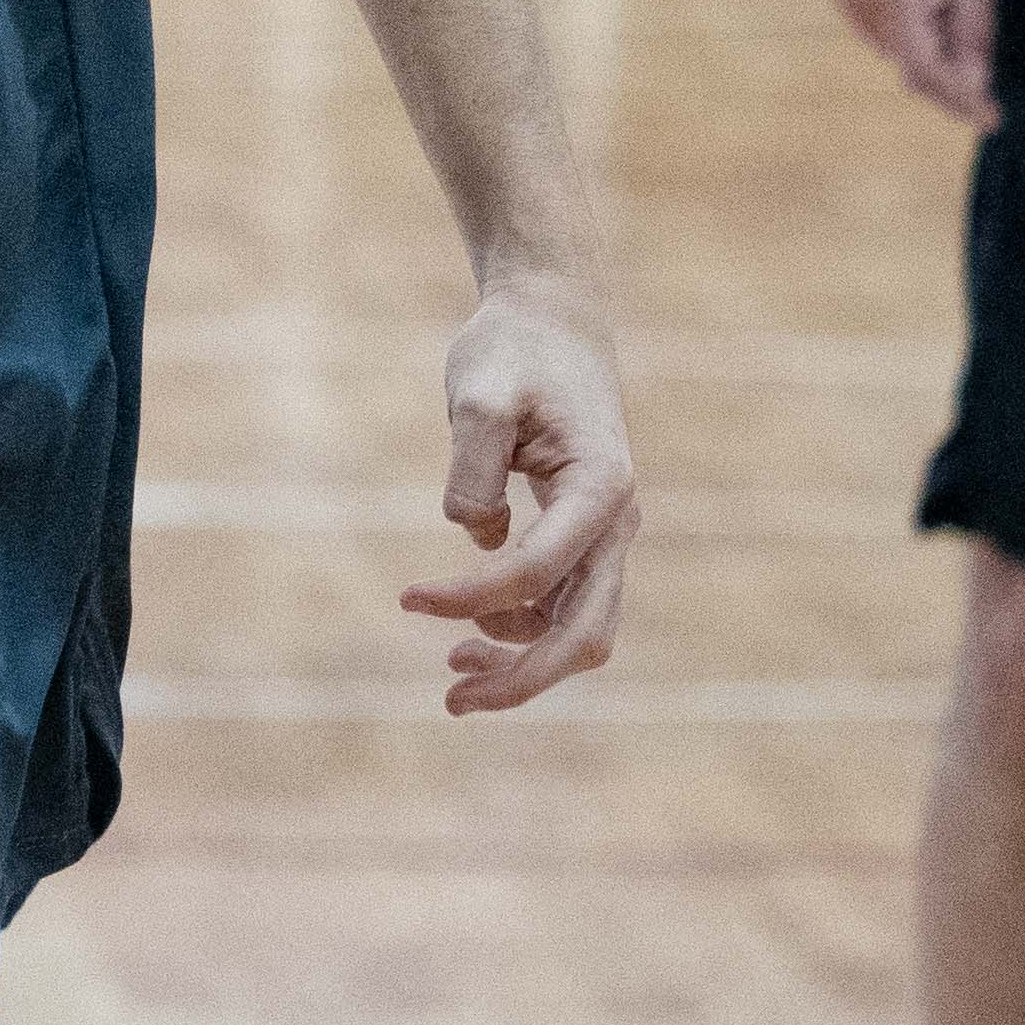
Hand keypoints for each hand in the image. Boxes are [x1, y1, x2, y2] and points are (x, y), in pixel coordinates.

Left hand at [398, 282, 640, 714]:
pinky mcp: (584, 537)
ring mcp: (606, 535)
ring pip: (582, 631)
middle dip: (522, 678)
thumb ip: (474, 461)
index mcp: (601, 488)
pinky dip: (525, 632)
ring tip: (452, 679)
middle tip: (450, 703)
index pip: (537, 571)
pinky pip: (567, 607)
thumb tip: (475, 532)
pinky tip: (471, 634)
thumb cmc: (514, 350)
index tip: (407, 598)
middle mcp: (617, 523)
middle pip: (584, 633)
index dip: (470, 597)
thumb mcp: (482, 389)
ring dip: (525, 665)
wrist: (551, 321)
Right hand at [829, 0, 998, 126]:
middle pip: (908, 64)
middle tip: (988, 87)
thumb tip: (977, 79)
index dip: (962, 98)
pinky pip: (879, 27)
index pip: (928, 67)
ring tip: (959, 9)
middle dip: (949, 81)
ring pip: (894, 48)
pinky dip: (910, 29)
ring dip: (930, 51)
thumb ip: (975, 24)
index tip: (993, 118)